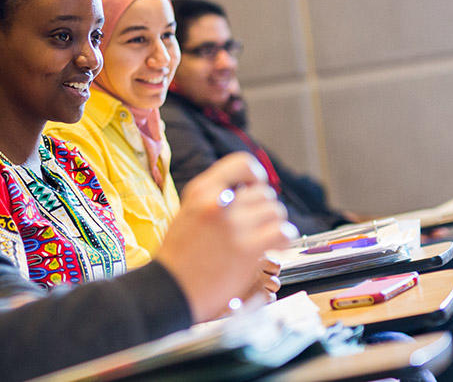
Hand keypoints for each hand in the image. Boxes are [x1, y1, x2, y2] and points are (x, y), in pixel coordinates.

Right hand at [153, 152, 295, 322]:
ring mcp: (232, 225)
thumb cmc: (178, 257)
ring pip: (276, 212)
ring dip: (274, 226)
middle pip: (264, 193)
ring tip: (262, 239)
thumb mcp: (188, 214)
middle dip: (265, 210)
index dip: (255, 176)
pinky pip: (283, 232)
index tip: (254, 190)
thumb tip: (248, 193)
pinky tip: (273, 248)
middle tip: (257, 227)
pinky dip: (283, 239)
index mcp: (200, 190)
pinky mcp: (246, 248)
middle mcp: (216, 202)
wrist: (169, 290)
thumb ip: (214, 200)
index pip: (242, 163)